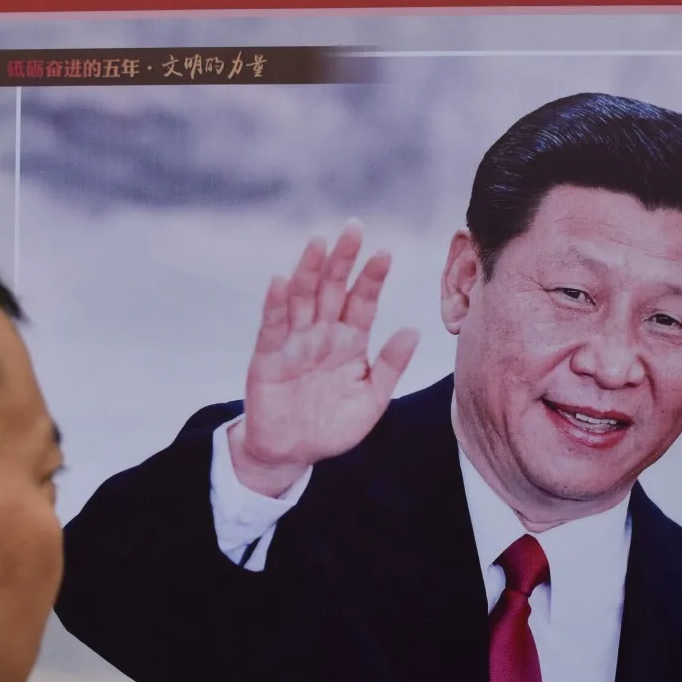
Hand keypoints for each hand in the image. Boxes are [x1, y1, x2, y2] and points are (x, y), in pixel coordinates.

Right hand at [229, 220, 420, 496]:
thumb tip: (413, 329)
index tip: (385, 253)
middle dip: (342, 259)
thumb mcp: (370, 400)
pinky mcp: (267, 357)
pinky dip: (276, 304)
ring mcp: (294, 342)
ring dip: (308, 270)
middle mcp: (322, 334)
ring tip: (318, 243)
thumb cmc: (333, 426)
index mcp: (350, 341)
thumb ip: (389, 365)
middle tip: (353, 228)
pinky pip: (272, 327)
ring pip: (302, 298)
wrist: (292, 453)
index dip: (372, 278)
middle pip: (332, 289)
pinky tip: (281, 281)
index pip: (362, 301)